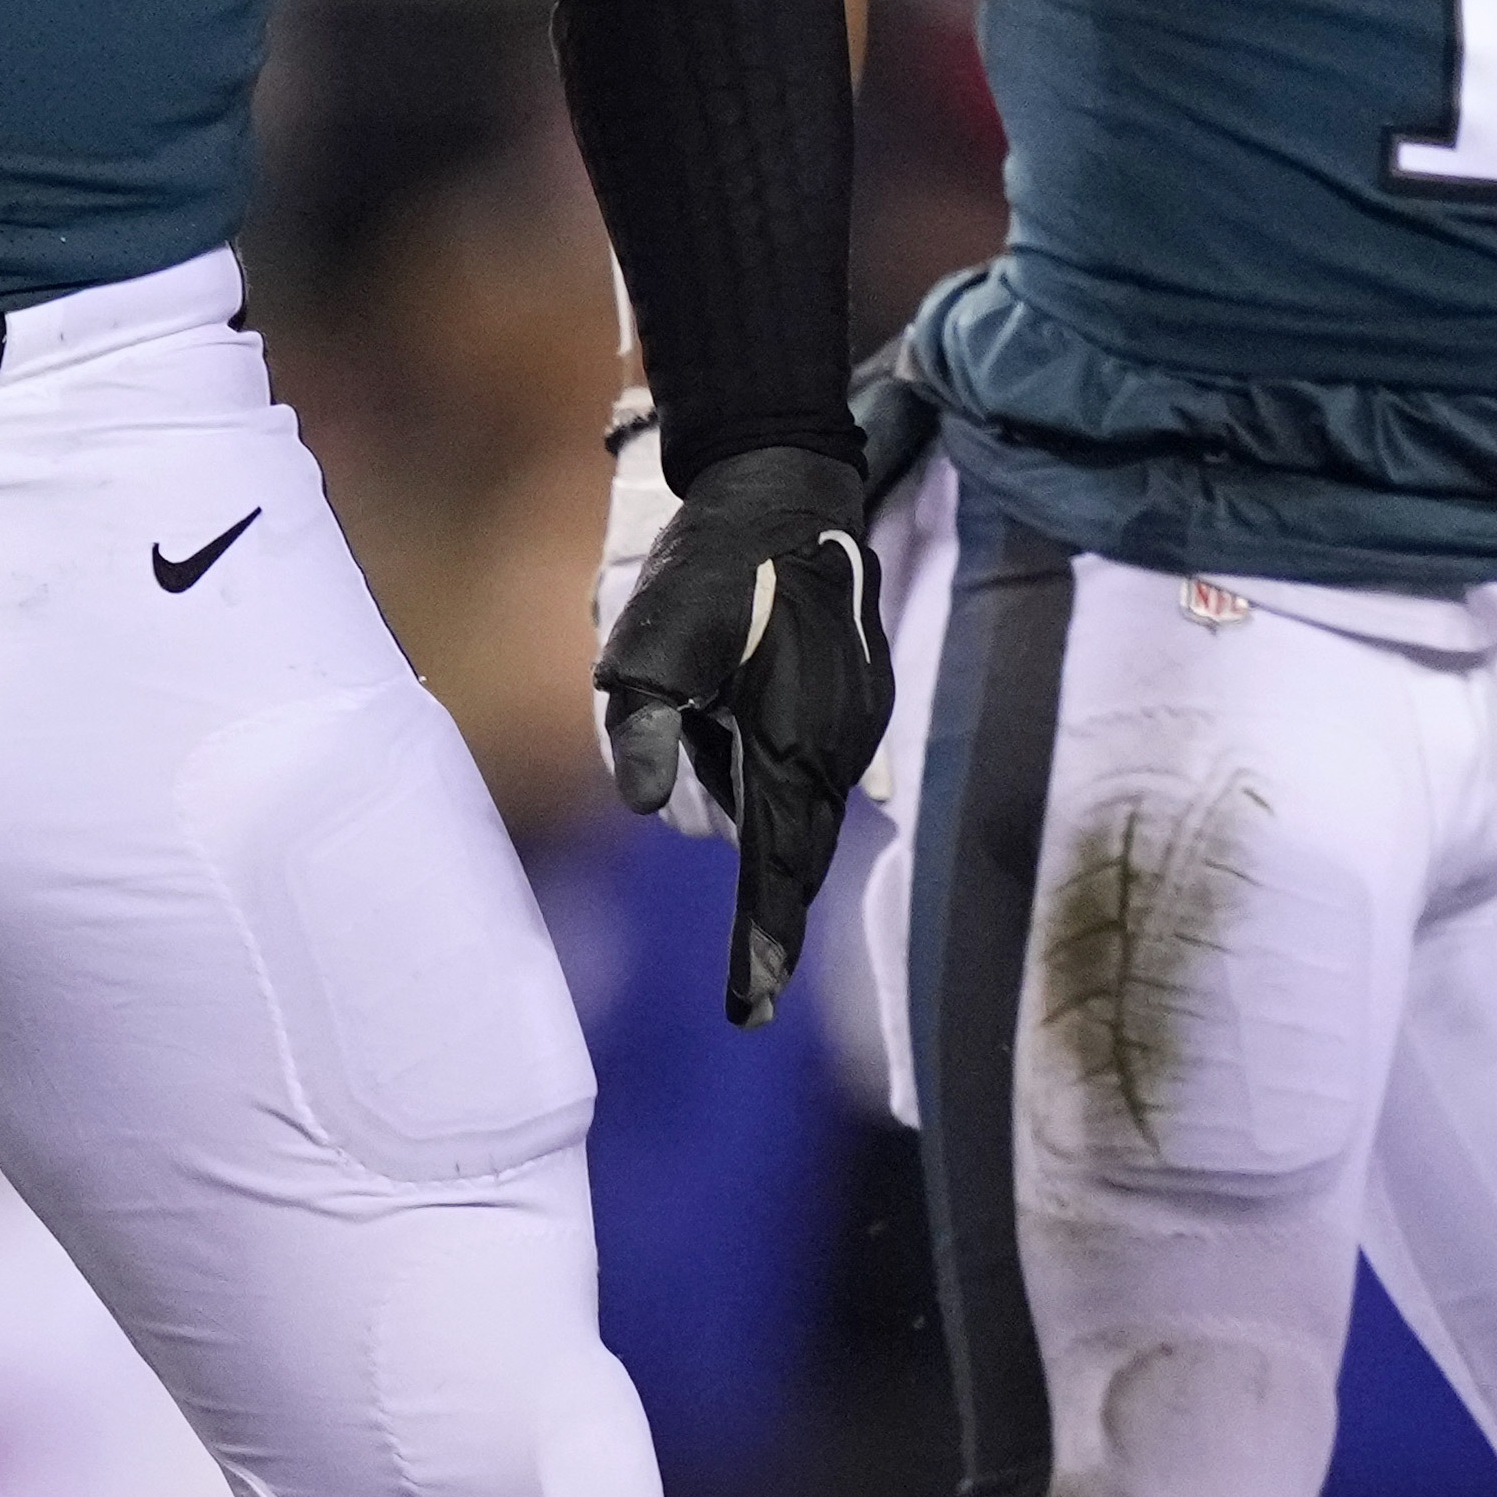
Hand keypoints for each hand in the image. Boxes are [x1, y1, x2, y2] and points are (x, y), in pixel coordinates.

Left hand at [594, 433, 894, 1024]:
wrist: (785, 485)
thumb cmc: (714, 567)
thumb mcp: (649, 646)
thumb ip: (642, 729)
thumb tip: (643, 805)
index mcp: (793, 749)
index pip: (777, 873)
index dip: (760, 946)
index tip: (748, 1011)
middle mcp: (836, 750)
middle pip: (792, 848)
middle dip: (764, 892)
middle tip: (742, 946)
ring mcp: (854, 723)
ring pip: (794, 799)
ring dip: (752, 797)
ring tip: (706, 701)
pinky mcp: (853, 697)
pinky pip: (805, 760)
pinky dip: (766, 760)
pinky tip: (731, 702)